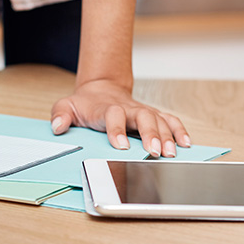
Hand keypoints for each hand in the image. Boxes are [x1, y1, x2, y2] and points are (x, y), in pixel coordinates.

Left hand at [50, 79, 190, 157]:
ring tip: (172, 153)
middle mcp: (128, 109)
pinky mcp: (153, 116)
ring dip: (167, 136)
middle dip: (150, 134)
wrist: (100, 90)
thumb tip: (57, 126)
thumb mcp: (66, 106)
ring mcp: (142, 112)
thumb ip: (60, 115)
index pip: (113, 115)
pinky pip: (170, 121)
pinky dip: (179, 131)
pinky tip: (186, 145)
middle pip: (143, 117)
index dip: (117, 129)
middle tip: (154, 151)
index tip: (120, 145)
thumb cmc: (84, 103)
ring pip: (160, 120)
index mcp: (107, 109)